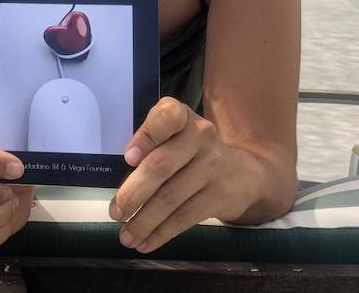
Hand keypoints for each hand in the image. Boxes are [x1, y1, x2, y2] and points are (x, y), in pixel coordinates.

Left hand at [109, 97, 257, 252]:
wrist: (243, 175)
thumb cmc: (192, 154)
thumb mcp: (175, 137)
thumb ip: (151, 149)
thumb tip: (124, 187)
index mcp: (183, 117)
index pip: (166, 116)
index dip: (146, 136)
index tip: (128, 158)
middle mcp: (201, 136)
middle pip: (162, 165)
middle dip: (134, 193)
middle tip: (115, 212)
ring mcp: (214, 166)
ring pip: (172, 198)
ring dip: (144, 221)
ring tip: (126, 236)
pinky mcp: (221, 195)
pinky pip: (185, 217)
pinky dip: (161, 233)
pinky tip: (146, 242)